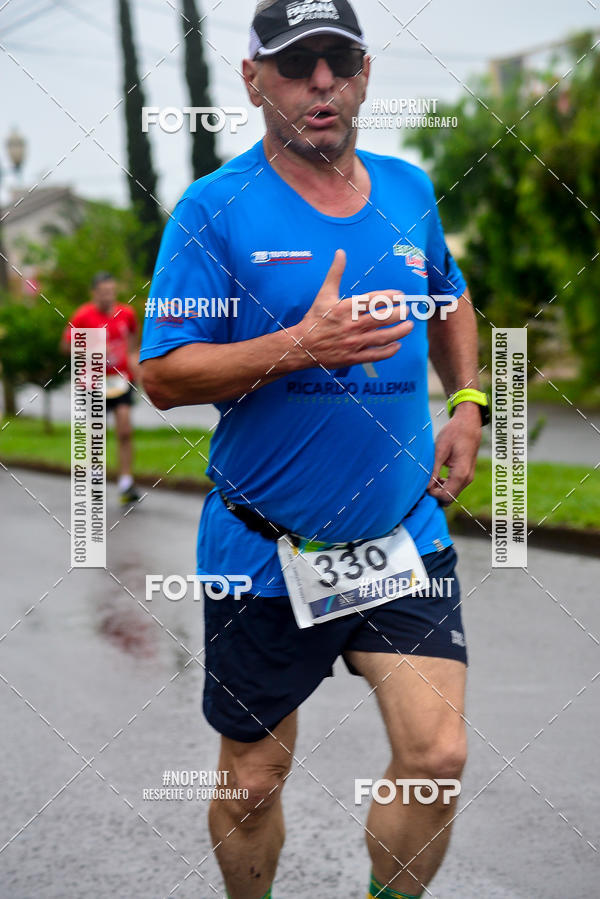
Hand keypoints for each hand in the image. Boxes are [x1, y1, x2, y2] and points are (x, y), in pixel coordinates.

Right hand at [294, 249, 412, 367]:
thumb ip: (335, 273)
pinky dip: (388, 351)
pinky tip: (397, 345)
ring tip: (409, 326)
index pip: (372, 300)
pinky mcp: (353, 357)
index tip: (400, 295)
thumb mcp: (324, 294)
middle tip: (407, 310)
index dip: (388, 297)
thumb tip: (340, 252)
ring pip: (381, 337)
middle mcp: (351, 325)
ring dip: (398, 332)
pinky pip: (374, 355)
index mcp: (345, 308)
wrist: (303, 345)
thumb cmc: (315, 318)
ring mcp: (353, 342)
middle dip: (397, 314)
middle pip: (380, 319)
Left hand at [427, 403, 481, 505]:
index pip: (445, 496)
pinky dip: (445, 485)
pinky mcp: (466, 475)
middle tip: (424, 483)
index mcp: (461, 473)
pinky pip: (455, 487)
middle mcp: (467, 478)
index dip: (432, 494)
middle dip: (435, 494)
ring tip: (430, 477)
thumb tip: (426, 487)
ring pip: (452, 494)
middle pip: (449, 498)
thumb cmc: (453, 434)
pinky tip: (437, 476)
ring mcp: (468, 477)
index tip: (423, 484)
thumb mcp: (439, 450)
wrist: (469, 424)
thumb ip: (433, 470)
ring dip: (439, 490)